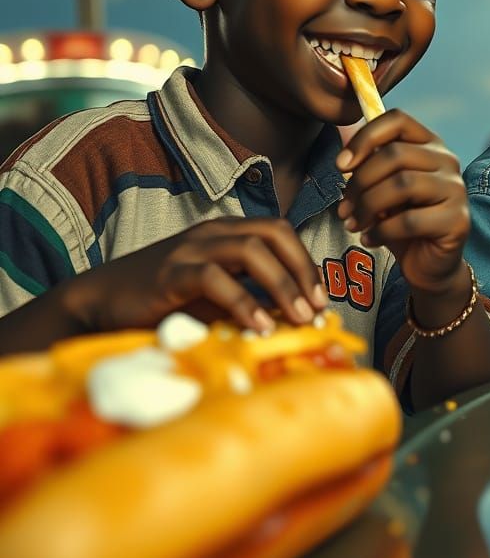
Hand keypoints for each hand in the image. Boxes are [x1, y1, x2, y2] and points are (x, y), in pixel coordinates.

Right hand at [66, 218, 327, 332]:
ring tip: (300, 317)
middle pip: (274, 233)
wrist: (98, 301)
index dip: (306, 262)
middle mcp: (213, 232)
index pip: (280, 232)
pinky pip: (216, 278)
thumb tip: (292, 318)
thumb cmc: (160, 301)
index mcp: (226, 232)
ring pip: (252, 250)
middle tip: (318, 307)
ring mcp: (192, 248)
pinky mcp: (171, 273)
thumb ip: (248, 299)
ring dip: (283, 284)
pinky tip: (260, 325)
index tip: (322, 298)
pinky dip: (244, 302)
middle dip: (303, 269)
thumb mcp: (212, 297)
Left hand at [336, 110, 468, 294]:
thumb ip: (369, 168)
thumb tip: (345, 159)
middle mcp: (448, 161)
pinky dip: (381, 231)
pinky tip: (370, 239)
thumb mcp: (382, 189)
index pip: (397, 120)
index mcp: (429, 144)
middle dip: (360, 181)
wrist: (429, 265)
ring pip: (402, 185)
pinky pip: (409, 221)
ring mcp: (456, 190)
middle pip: (395, 154)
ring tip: (353, 224)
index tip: (341, 165)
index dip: (365, 137)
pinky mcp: (458, 221)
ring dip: (367, 207)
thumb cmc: (402, 222)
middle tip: (343, 208)